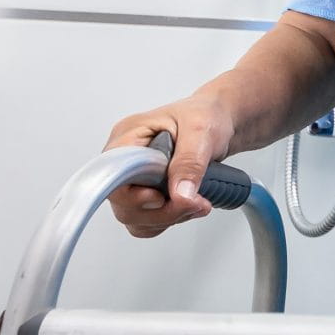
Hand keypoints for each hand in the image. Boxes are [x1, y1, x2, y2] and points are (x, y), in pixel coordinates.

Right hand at [103, 93, 240, 235]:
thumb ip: (189, 162)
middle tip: (193, 202)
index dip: (133, 196)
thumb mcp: (201, 130)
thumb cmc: (207, 114)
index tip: (161, 198)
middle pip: (124, 204)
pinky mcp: (149, 191)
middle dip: (162, 211)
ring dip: (169, 218)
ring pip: (136, 217)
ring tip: (198, 202)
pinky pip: (149, 220)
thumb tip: (180, 194)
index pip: (112, 177)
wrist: (221, 120)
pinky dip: (171, 219)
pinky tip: (191, 206)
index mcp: (127, 136)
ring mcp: (136, 178)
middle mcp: (126, 159)